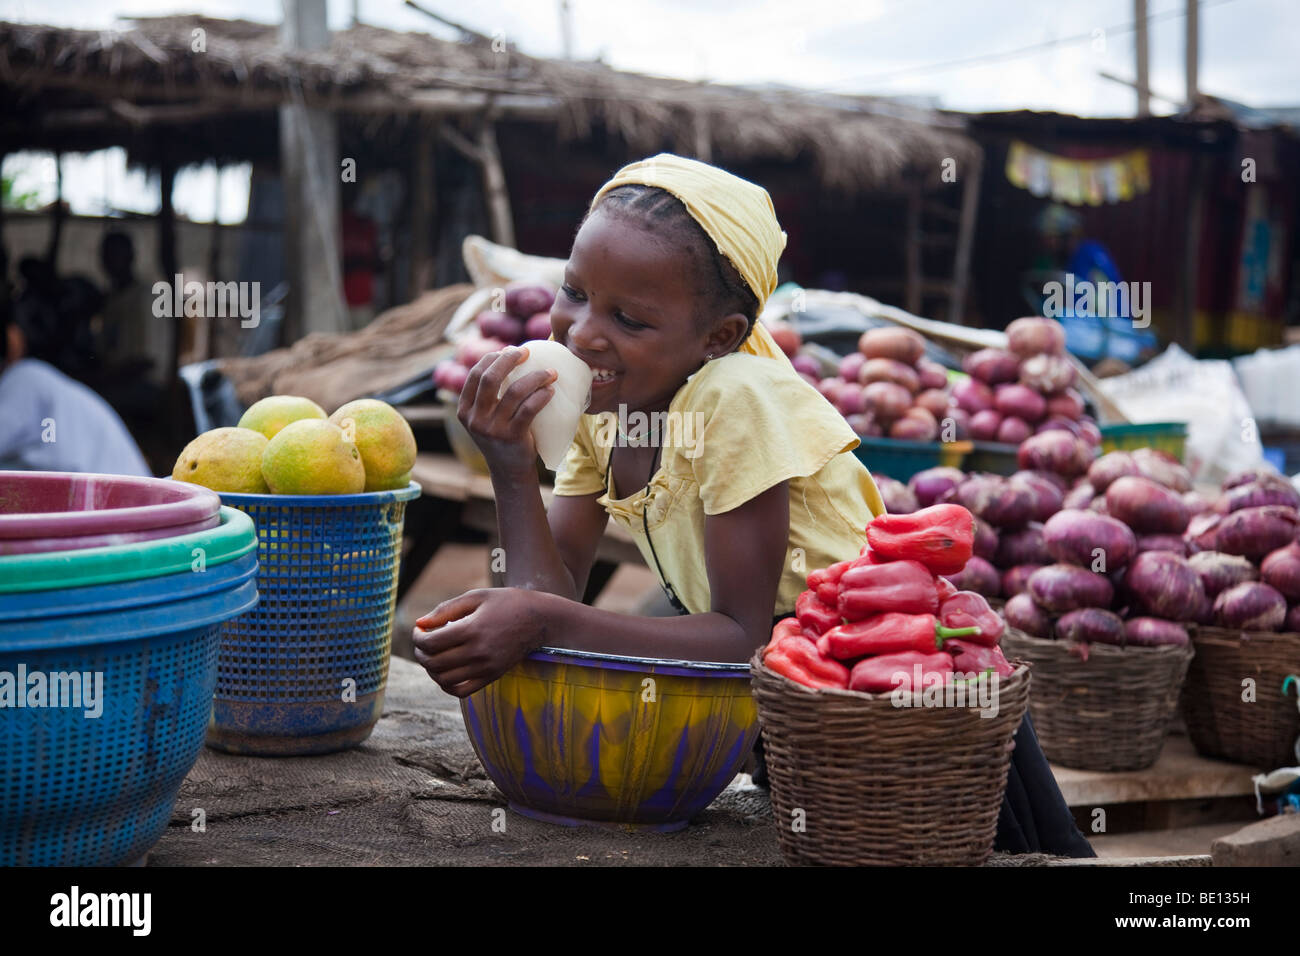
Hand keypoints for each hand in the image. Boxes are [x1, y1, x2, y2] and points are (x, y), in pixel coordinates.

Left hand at [412, 588, 550, 697]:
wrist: (540, 619)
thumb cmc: (506, 603)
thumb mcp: (476, 597)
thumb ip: (445, 609)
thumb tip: (420, 624)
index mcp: (472, 629)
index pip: (431, 642)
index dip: (417, 637)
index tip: (420, 630)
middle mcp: (478, 652)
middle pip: (434, 663)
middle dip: (420, 653)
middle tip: (422, 643)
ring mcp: (486, 667)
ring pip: (444, 680)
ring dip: (431, 669)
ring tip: (433, 655)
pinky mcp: (492, 676)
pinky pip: (461, 691)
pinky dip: (446, 685)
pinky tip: (446, 671)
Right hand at [458, 346, 556, 478]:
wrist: (509, 470)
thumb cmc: (501, 435)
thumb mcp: (485, 416)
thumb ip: (487, 395)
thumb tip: (508, 355)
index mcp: (464, 410)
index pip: (475, 374)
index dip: (493, 358)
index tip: (511, 350)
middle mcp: (475, 419)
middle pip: (490, 378)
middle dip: (509, 359)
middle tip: (527, 352)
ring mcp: (493, 429)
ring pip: (514, 391)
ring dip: (535, 377)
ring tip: (550, 373)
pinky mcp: (512, 437)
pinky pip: (529, 409)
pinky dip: (542, 396)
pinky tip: (550, 391)